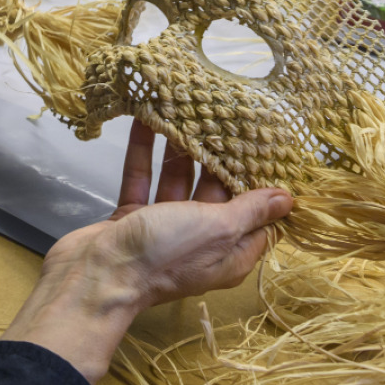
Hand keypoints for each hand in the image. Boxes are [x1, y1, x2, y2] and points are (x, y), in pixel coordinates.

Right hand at [0, 121, 292, 383]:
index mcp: (228, 251)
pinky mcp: (132, 217)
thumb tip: (288, 199)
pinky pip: (143, 179)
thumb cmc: (165, 254)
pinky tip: (147, 119)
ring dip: (180, 148)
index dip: (262, 182)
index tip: (267, 144)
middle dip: (219, 154)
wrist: (96, 276)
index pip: (255, 215)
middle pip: (215, 192)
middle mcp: (200, 240)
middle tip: (224, 112)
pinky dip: (144, 152)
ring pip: (177, 181)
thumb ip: (251, 209)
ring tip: (186, 108)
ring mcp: (164, 227)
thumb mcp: (218, 229)